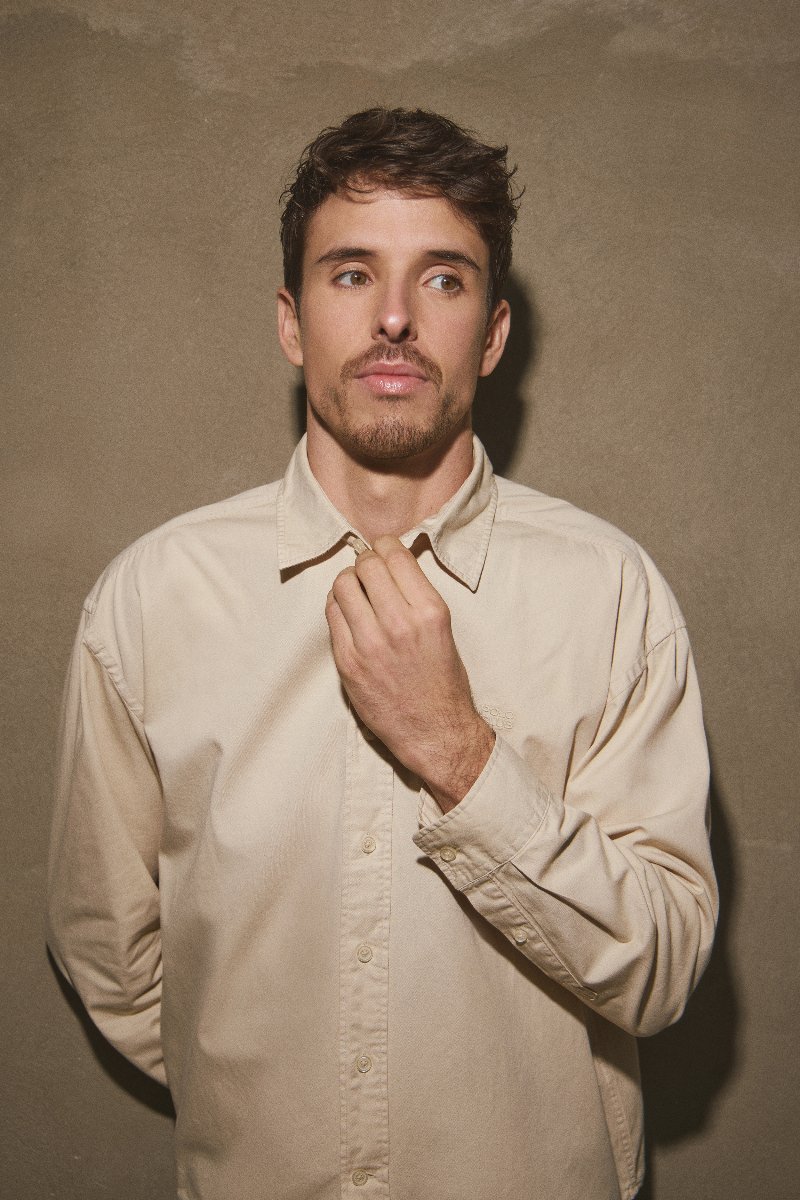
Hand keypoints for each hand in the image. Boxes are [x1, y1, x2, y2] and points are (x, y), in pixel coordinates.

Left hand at [325, 536, 494, 811]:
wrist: (435, 731)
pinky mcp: (347, 662)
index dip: (384, 547)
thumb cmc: (443, 680)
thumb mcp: (442, 629)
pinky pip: (331, 615)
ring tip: (357, 593)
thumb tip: (389, 562)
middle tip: (369, 572)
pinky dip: (337, 607)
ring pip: (342, 586)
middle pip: (366, 566)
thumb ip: (416, 595)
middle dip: (365, 563)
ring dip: (348, 583)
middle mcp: (399, 624)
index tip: (382, 551)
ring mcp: (369, 644)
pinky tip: (349, 614)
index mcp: (429, 612)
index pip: (394, 556)